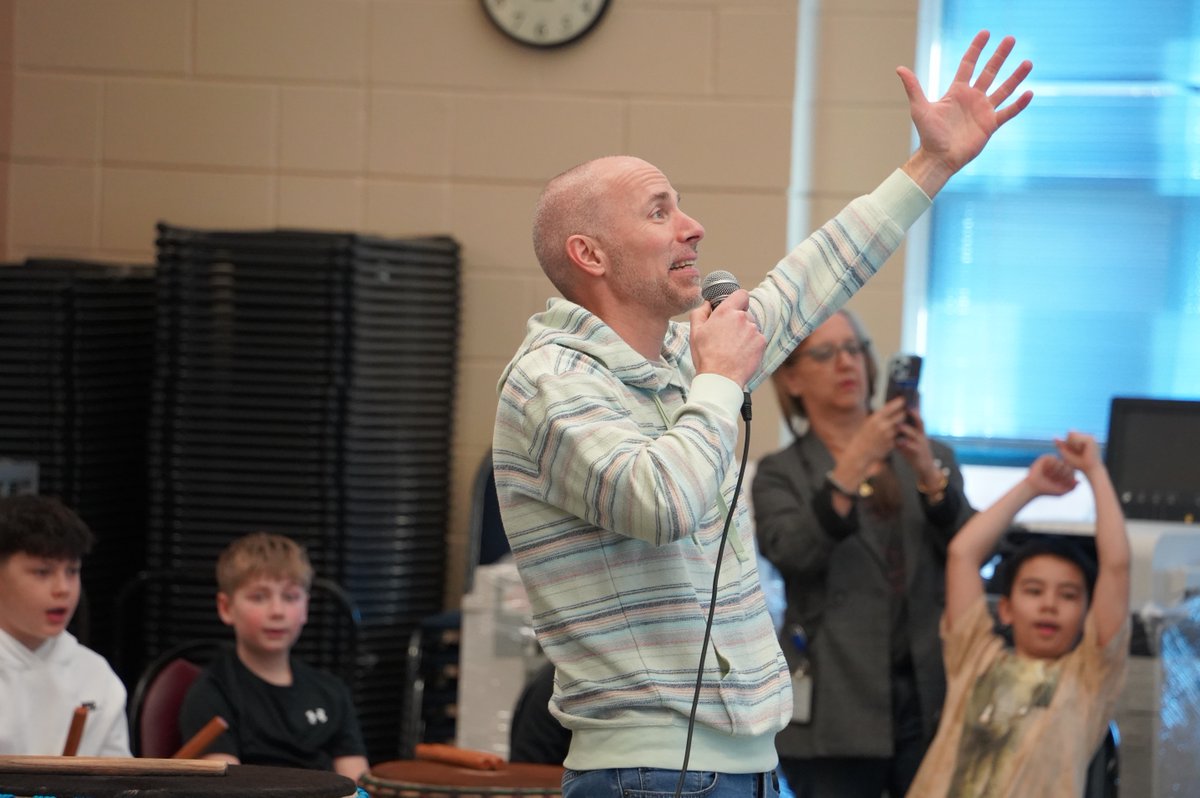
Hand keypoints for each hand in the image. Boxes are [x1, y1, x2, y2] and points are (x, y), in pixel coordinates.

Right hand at [689, 289, 764, 387]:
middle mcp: (742, 317)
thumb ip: (700, 312)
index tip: (733, 308)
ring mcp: (754, 330)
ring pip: (751, 328)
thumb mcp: (695, 331)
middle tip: (727, 337)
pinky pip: (758, 340)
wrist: (721, 378)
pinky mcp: (762, 343)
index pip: (741, 294)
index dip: (737, 300)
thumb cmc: (706, 355)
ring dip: (745, 335)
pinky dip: (751, 346)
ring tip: (732, 349)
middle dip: (738, 322)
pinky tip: (740, 355)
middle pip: (745, 314)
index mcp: (726, 311)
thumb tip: (707, 304)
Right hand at [836, 397, 906, 480]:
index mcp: (875, 418)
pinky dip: (897, 434)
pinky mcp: (892, 443)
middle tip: (903, 413)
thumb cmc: (863, 436)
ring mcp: (888, 435)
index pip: (892, 406)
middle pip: (901, 415)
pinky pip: (898, 435)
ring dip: (901, 424)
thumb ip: (880, 416)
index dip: (899, 402)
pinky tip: (892, 434)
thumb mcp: (868, 423)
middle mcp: (883, 425)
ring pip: (901, 426)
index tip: (903, 400)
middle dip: (902, 414)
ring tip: (898, 423)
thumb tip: (891, 408)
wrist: (860, 452)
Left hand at [895, 405, 939, 482]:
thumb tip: (892, 423)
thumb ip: (903, 434)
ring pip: (915, 434)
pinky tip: (898, 442)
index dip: (914, 410)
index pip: (918, 418)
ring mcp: (921, 445)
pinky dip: (905, 444)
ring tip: (898, 424)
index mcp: (920, 432)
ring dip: (906, 429)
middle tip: (905, 407)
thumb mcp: (910, 441)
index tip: (907, 400)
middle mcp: (922, 436)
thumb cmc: (915, 453)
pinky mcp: (918, 454)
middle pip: (920, 422)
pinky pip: (912, 448)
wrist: (926, 469)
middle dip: (914, 415)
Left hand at [896, 30, 1033, 195]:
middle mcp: (972, 98)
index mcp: (957, 91)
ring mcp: (983, 111)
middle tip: (1011, 39)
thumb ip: (913, 87)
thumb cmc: (928, 135)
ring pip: (1003, 89)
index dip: (976, 48)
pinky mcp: (990, 125)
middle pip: (989, 72)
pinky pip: (1008, 112)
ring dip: (1015, 76)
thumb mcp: (919, 108)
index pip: (968, 64)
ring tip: (1028, 62)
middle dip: (999, 56)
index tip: (985, 33)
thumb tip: (899, 68)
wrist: (938, 158)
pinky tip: (1029, 93)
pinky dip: (1018, 104)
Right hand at [1024, 453, 1077, 497]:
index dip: (1070, 477)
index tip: (1063, 482)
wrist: (1034, 487)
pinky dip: (1051, 466)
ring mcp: (1052, 461)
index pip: (1073, 471)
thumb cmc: (1047, 490)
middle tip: (1055, 478)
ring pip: (1061, 462)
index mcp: (1064, 473)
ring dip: (1057, 471)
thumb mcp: (1062, 491)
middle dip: (1064, 474)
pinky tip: (1046, 471)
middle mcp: (1059, 466)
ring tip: (1050, 475)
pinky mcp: (1045, 458)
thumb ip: (1071, 488)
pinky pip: (1053, 459)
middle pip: (1069, 466)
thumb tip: (1078, 481)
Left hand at [1054, 431, 1101, 472]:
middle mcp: (1086, 436)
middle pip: (1070, 433)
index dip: (1068, 443)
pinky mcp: (1090, 439)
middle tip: (1078, 453)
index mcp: (1081, 439)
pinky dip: (1076, 445)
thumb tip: (1054, 436)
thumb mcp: (1066, 453)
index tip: (1074, 452)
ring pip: (1072, 434)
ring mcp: (1089, 437)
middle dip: (1069, 443)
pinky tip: (1084, 451)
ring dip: (1072, 445)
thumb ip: (1061, 445)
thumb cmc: (1078, 463)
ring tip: (1081, 452)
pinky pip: (1076, 438)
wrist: (1090, 469)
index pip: (1069, 434)